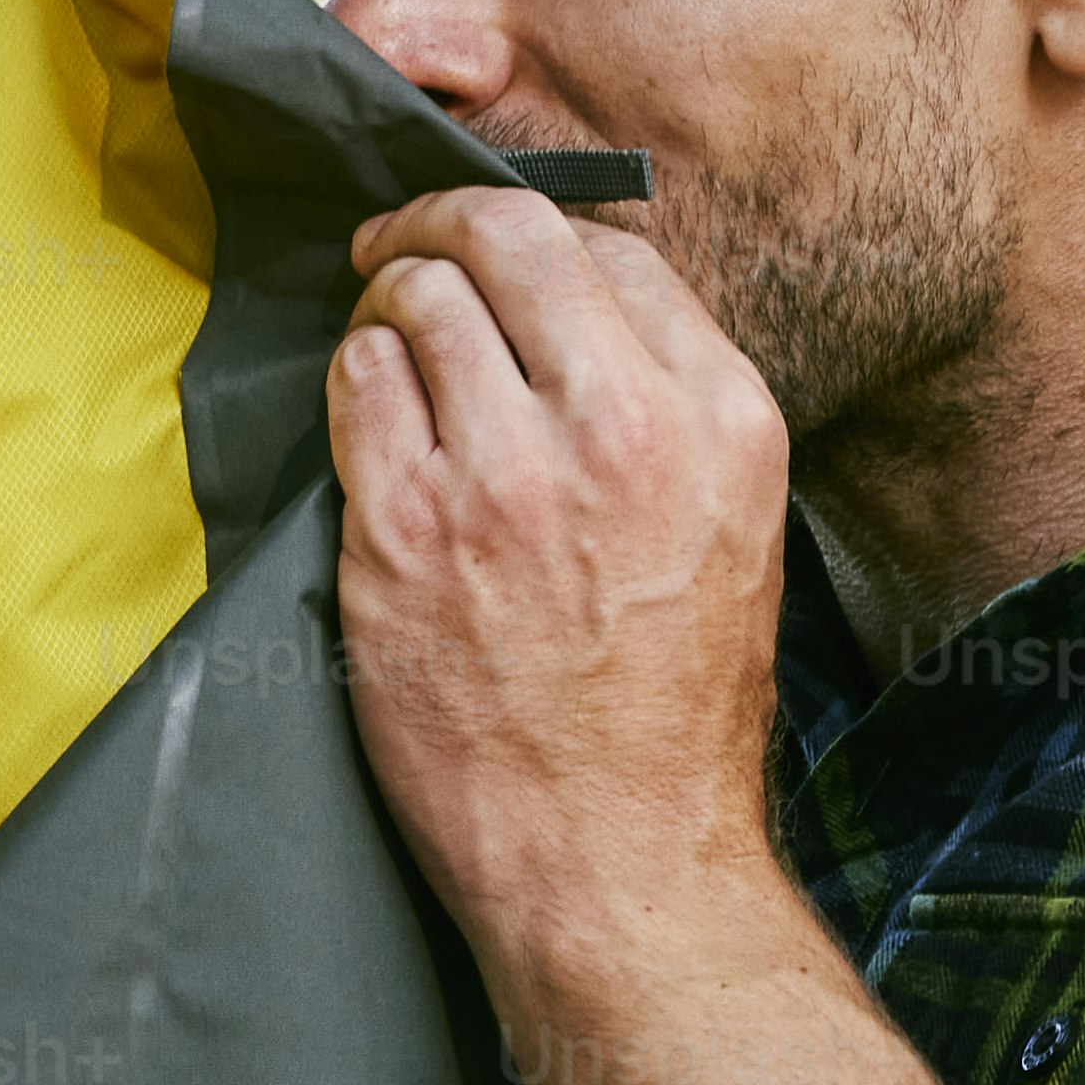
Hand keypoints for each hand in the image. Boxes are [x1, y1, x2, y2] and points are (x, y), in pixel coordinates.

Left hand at [326, 181, 797, 974]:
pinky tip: (369, 413)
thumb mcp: (731, 536)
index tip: (501, 259)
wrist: (621, 865)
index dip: (540, 240)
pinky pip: (358, 384)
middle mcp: (623, 429)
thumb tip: (578, 320)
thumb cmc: (670, 721)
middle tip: (405, 242)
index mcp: (723, 422)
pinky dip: (354, 376)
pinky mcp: (405, 532)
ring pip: (421, 298)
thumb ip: (670, 415)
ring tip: (384, 332)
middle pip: (513, 237)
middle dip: (444, 219)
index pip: (615, 252)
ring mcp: (505, 478)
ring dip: (391, 298)